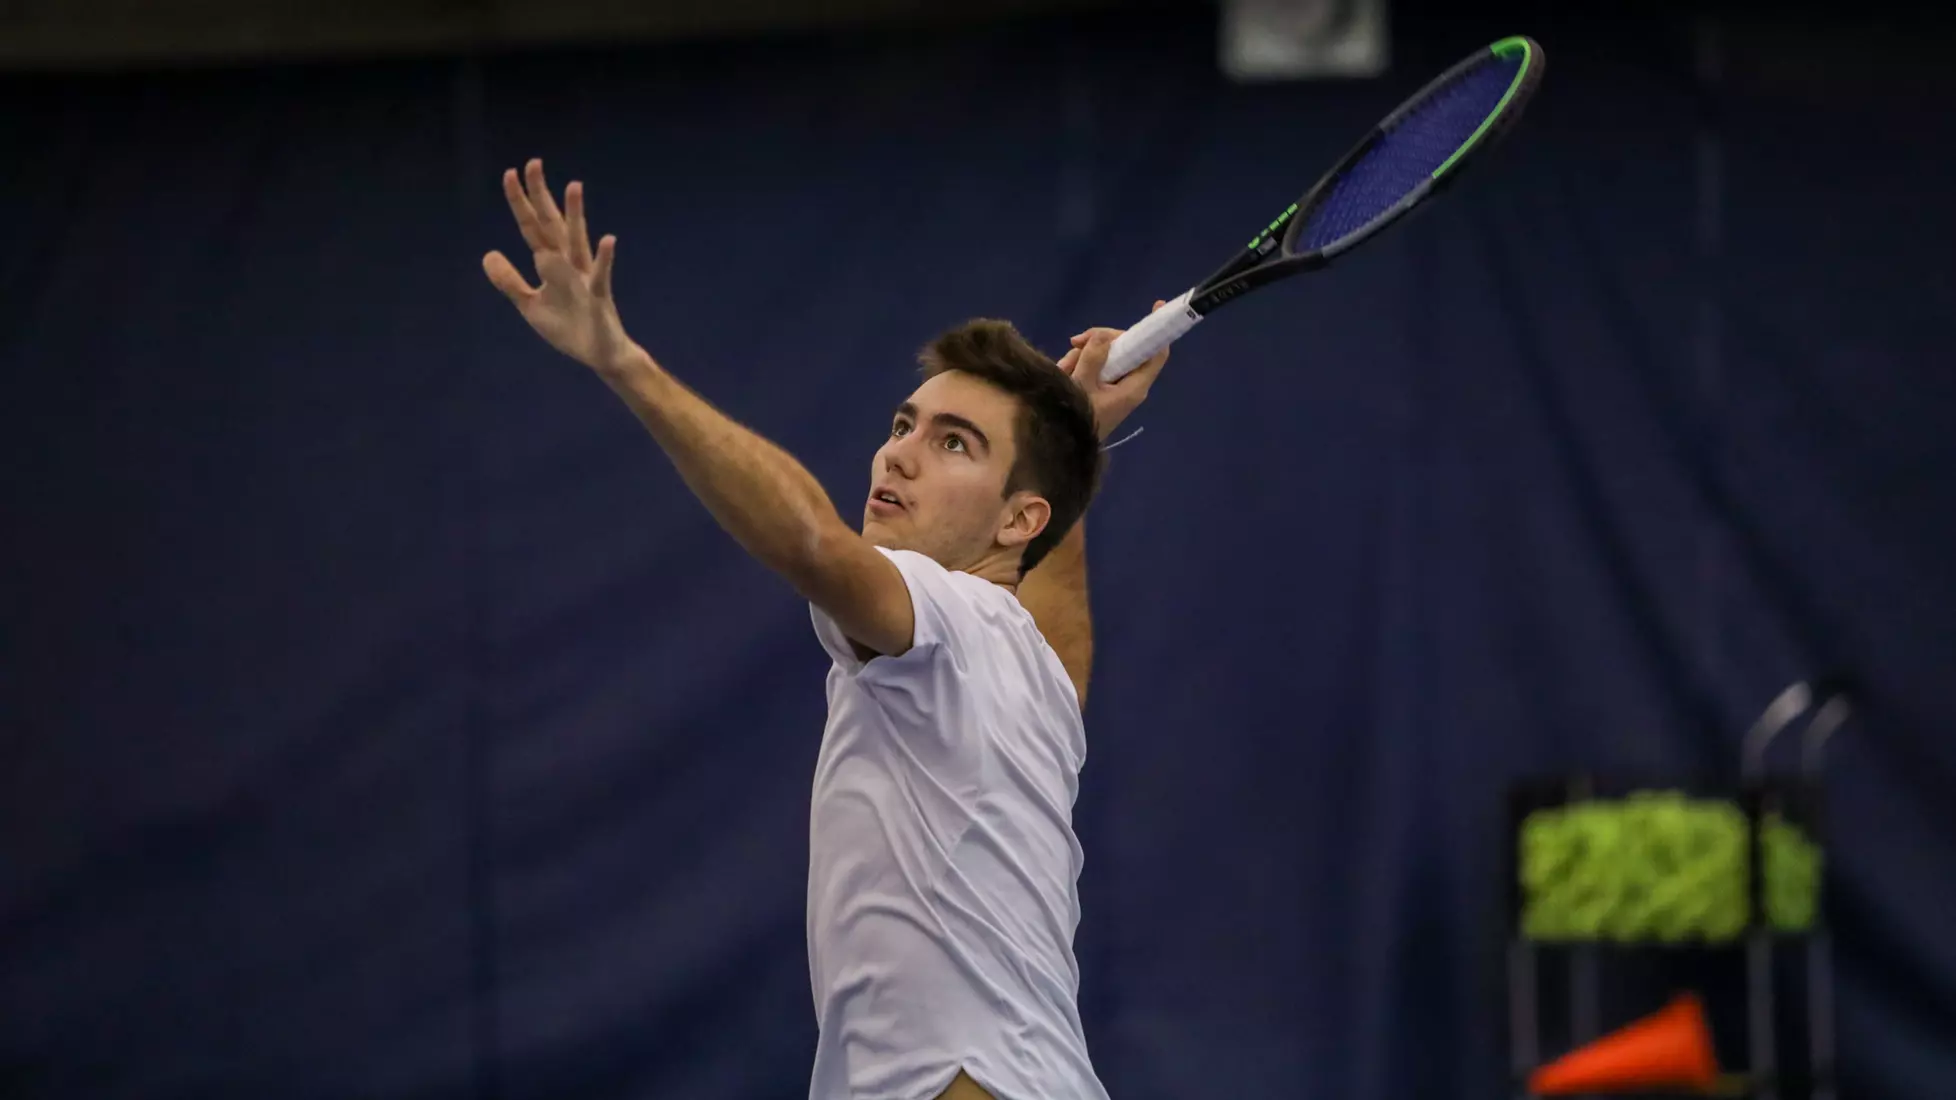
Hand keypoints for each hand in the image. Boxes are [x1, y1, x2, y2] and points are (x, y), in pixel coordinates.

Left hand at [484, 159, 637, 374]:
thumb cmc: (568, 327)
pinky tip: (609, 239)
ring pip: (577, 240)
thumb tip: (488, 254)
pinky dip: (605, 258)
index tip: (510, 174)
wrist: (599, 353)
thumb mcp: (529, 305)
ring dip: (575, 214)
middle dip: (541, 196)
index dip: (520, 203)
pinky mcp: (598, 297)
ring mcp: (585, 277)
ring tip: (573, 186)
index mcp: (551, 264)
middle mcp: (568, 263)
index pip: (531, 228)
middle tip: (533, 163)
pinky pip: (601, 274)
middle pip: (551, 224)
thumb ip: (509, 280)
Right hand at [1056, 300, 1172, 439]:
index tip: (1156, 306)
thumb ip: (1093, 358)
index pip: (1157, 353)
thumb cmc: (1077, 420)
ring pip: (1106, 355)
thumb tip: (1102, 338)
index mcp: (1135, 386)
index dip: (1158, 329)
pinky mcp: (1103, 390)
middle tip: (1076, 343)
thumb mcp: (1081, 386)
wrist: (1063, 450)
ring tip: (1064, 369)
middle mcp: (1130, 384)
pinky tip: (1064, 373)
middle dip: (1099, 342)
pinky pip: (1095, 367)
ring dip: (1082, 356)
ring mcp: (1116, 387)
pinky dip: (1078, 366)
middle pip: (1126, 347)